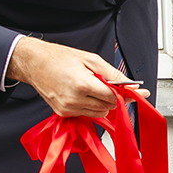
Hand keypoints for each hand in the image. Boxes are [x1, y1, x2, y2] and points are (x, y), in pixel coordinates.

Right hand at [8, 37, 135, 118]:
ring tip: (92, 86)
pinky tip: (83, 93)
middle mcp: (74, 100)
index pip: (113, 97)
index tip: (138, 92)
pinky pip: (87, 114)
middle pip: (108, 107)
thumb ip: (112, 74)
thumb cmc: (59, 58)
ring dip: (102, 102)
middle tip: (107, 83)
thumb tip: (131, 84)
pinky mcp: (63, 113)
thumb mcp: (90, 59)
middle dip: (113, 96)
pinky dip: (91, 105)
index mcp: (82, 85)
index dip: (126, 94)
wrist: (33, 63)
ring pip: (99, 113)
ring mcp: (67, 109)